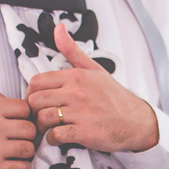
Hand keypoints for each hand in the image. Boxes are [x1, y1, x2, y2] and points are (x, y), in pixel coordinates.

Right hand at [0, 90, 35, 168]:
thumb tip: (10, 100)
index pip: (24, 108)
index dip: (25, 116)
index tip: (20, 122)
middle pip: (30, 128)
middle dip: (27, 134)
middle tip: (19, 138)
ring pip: (28, 148)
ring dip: (25, 152)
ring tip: (16, 152)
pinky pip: (22, 168)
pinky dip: (21, 167)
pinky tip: (13, 164)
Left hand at [26, 22, 158, 152]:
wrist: (136, 122)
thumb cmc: (115, 98)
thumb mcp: (95, 69)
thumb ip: (72, 50)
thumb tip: (58, 28)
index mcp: (76, 76)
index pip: (37, 82)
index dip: (31, 94)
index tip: (37, 101)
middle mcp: (76, 93)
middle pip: (35, 100)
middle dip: (34, 111)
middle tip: (40, 116)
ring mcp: (80, 112)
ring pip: (43, 118)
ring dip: (42, 126)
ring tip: (49, 128)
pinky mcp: (84, 132)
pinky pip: (56, 135)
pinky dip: (53, 139)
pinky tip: (59, 137)